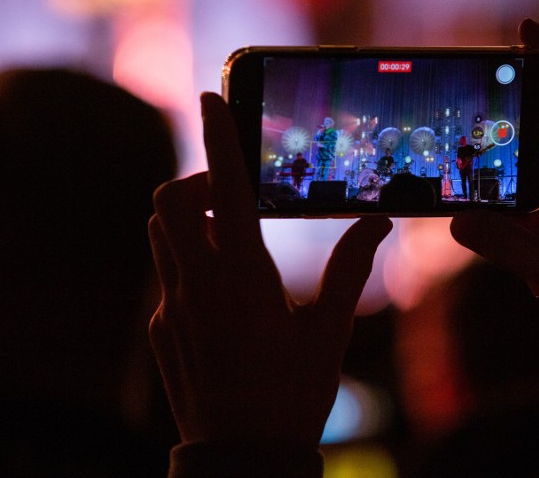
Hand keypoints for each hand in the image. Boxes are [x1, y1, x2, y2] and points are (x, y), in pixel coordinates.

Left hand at [149, 92, 391, 447]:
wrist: (242, 458)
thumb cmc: (292, 394)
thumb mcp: (330, 330)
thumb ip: (352, 268)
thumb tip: (378, 222)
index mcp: (242, 276)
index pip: (223, 188)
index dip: (218, 136)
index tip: (210, 97)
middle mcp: (196, 284)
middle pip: (169, 200)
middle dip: (195, 181)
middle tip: (229, 194)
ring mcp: (170, 307)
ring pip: (159, 234)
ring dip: (187, 219)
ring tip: (228, 238)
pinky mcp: (159, 330)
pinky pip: (165, 276)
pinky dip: (186, 263)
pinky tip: (221, 296)